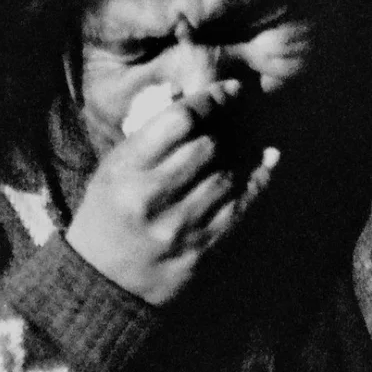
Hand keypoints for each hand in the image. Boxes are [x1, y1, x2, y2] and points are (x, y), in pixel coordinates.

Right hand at [65, 81, 279, 305]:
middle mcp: (153, 198)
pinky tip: (267, 159)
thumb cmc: (108, 213)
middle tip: (237, 115)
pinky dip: (259, 179)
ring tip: (247, 137)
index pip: (178, 121)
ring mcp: (179, 227)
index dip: (211, 99)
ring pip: (228, 176)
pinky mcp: (201, 249)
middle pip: (208, 146)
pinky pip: (240, 207)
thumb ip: (150, 137)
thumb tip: (198, 101)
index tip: (229, 90)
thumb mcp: (113, 169)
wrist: (104, 281)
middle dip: (228, 125)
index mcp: (126, 171)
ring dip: (242, 152)